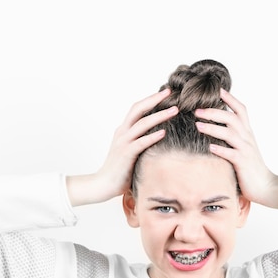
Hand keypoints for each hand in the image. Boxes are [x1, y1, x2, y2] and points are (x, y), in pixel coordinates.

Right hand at [69, 89, 177, 205]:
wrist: (103, 184)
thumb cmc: (120, 170)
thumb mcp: (132, 151)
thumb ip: (141, 142)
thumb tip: (161, 137)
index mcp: (124, 130)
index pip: (137, 109)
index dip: (150, 99)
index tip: (165, 93)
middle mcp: (122, 132)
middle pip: (138, 109)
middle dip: (154, 100)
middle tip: (169, 92)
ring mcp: (123, 143)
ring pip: (141, 124)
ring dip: (159, 116)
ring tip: (174, 110)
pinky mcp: (125, 155)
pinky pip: (140, 143)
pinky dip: (152, 137)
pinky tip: (164, 132)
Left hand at [194, 89, 277, 208]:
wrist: (267, 186)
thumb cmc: (251, 168)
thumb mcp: (244, 149)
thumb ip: (233, 138)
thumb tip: (217, 129)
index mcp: (247, 132)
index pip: (240, 109)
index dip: (230, 98)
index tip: (217, 89)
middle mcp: (247, 138)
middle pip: (232, 118)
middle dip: (214, 111)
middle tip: (196, 110)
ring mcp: (246, 150)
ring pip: (229, 133)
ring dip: (212, 128)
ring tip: (198, 125)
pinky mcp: (243, 163)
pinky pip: (231, 154)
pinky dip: (220, 149)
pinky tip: (209, 147)